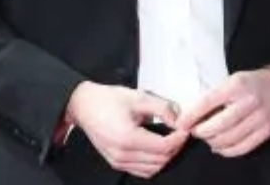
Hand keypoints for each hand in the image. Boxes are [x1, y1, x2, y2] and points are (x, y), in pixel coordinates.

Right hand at [64, 82, 188, 178]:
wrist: (84, 105)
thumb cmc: (107, 100)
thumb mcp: (139, 97)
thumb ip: (163, 108)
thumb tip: (179, 119)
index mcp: (127, 138)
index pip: (164, 147)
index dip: (179, 139)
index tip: (185, 129)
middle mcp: (122, 154)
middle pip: (160, 160)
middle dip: (175, 147)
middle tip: (180, 132)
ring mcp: (118, 161)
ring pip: (153, 169)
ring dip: (166, 156)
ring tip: (171, 139)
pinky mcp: (116, 163)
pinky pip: (141, 171)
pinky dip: (154, 163)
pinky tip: (158, 149)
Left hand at [177, 67, 269, 157]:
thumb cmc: (251, 83)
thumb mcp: (233, 80)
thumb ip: (215, 95)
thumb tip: (191, 115)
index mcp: (237, 85)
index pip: (207, 102)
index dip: (191, 116)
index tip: (181, 123)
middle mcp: (250, 101)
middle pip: (218, 126)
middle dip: (201, 132)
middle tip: (196, 132)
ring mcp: (260, 118)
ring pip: (229, 139)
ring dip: (212, 142)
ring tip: (208, 139)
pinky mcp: (267, 131)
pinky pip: (242, 148)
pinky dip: (227, 151)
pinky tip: (220, 146)